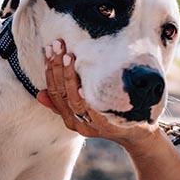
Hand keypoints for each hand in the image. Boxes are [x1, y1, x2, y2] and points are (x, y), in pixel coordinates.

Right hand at [38, 39, 156, 146]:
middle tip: (57, 45)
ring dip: (70, 77)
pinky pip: (94, 111)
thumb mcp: (87, 110)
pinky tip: (82, 85)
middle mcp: (78, 124)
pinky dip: (86, 98)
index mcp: (70, 119)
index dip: (49, 71)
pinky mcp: (107, 126)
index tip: (48, 50)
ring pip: (74, 101)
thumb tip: (40, 93)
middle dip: (57, 68)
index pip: (54, 93)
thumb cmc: (112, 116)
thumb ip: (66, 102)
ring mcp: (92, 126)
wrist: (139, 134)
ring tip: (69, 57)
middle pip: (62, 94)